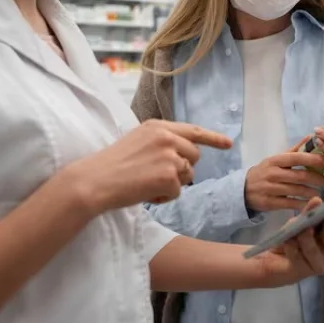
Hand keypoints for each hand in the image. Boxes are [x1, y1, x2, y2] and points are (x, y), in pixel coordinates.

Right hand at [64, 120, 231, 214]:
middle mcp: (166, 136)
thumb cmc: (111, 165)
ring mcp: (169, 155)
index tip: (228, 143)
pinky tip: (145, 192)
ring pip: (187, 175)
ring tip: (145, 183)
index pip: (193, 131)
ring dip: (171, 184)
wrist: (94, 181)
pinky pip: (178, 192)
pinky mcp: (169, 176)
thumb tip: (183, 156)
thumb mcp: (138, 141)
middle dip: (182, 169)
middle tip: (155, 176)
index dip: (213, 138)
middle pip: (194, 156)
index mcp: (157, 126)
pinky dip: (164, 197)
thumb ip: (161, 142)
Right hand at [245, 136, 323, 211]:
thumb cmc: (264, 172)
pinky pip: (291, 203)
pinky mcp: (270, 203)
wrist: (243, 190)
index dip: (315, 160)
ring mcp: (271, 189)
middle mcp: (273, 173)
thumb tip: (311, 137)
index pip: (298, 158)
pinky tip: (310, 203)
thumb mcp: (276, 160)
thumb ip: (294, 150)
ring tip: (319, 192)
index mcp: (275, 160)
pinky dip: (303, 204)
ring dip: (312, 192)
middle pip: (300, 175)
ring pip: (297, 190)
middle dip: (317, 178)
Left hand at [255, 193, 323, 286]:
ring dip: (307, 237)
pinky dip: (291, 246)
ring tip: (301, 229)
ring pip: (315, 249)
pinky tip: (286, 241)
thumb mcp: (300, 221)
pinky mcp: (301, 270)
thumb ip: (309, 213)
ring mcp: (318, 263)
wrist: (272, 261)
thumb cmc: (293, 239)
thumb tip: (318, 201)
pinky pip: (297, 255)